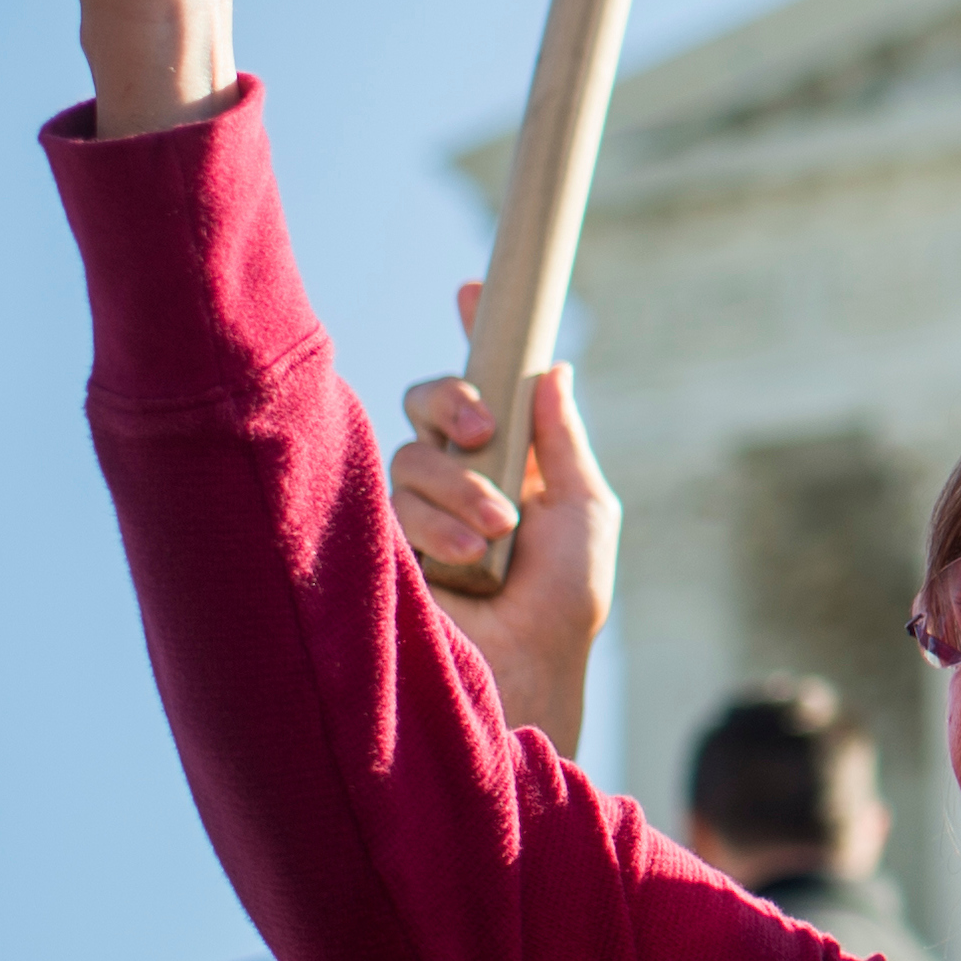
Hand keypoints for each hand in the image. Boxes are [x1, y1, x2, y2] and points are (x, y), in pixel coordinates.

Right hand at [391, 285, 618, 756]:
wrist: (527, 669)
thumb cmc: (564, 599)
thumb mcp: (584, 509)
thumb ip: (562, 440)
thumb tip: (553, 366)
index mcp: (506, 460)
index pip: (481, 385)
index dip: (474, 335)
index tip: (474, 291)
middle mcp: (453, 477)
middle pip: (423, 403)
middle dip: (449, 402)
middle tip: (481, 430)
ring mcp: (410, 511)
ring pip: (406, 455)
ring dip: (457, 490)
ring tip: (495, 537)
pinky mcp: (376, 545)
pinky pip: (384, 503)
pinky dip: (432, 524)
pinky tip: (465, 557)